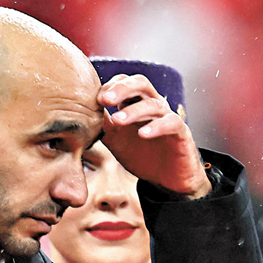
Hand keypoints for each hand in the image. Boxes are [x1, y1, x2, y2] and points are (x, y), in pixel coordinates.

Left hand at [98, 74, 210, 198]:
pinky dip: (156, 127)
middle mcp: (152, 105)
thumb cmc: (140, 154)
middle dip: (121, 89)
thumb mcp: (115, 139)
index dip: (110, 86)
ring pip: (153, 104)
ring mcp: (167, 117)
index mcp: (135, 103)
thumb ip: (101, 124)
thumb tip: (80, 112)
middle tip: (104, 99)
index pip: (124, 82)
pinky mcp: (181, 132)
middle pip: (140, 84)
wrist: (165, 180)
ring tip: (117, 120)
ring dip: (133, 111)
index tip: (95, 98)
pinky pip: (171, 123)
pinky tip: (142, 134)